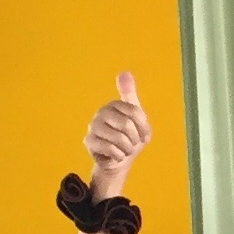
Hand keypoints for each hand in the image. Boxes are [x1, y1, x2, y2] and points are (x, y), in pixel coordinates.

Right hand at [83, 70, 150, 192]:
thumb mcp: (135, 116)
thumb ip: (130, 94)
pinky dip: (120, 155)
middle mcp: (101, 113)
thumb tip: (124, 72)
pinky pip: (112, 149)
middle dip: (134, 139)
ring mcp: (93, 127)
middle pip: (127, 125)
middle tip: (132, 143)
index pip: (135, 113)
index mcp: (113, 105)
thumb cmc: (129, 137)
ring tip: (124, 149)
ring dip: (127, 149)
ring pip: (120, 138)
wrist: (119, 160)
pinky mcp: (89, 141)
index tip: (144, 135)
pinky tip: (116, 155)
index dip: (143, 127)